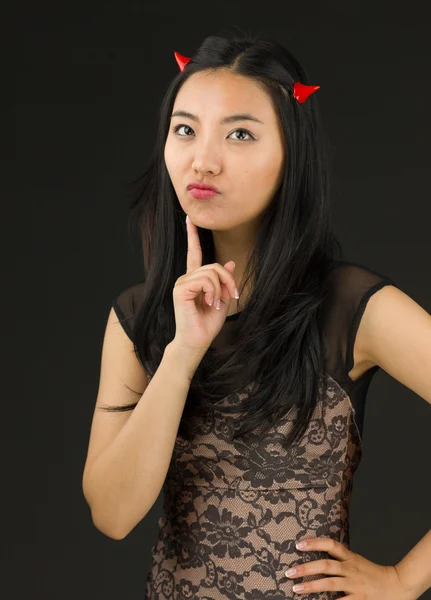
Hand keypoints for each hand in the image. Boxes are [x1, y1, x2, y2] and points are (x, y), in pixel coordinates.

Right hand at [171, 214, 239, 353]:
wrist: (196, 341)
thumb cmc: (207, 324)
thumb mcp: (222, 299)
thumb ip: (225, 281)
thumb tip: (231, 262)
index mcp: (194, 279)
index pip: (193, 253)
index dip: (192, 236)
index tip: (189, 219)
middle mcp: (186, 278)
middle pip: (214, 265)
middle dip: (228, 280)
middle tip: (232, 296)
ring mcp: (181, 282)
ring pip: (211, 272)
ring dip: (221, 289)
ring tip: (216, 304)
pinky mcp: (181, 289)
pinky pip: (205, 280)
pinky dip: (213, 292)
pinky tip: (208, 304)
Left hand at [284, 536, 415, 598]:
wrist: (396, 585)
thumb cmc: (372, 573)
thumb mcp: (356, 560)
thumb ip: (340, 559)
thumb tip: (318, 557)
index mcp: (350, 557)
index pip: (330, 545)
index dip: (314, 543)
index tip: (298, 544)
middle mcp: (350, 568)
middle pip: (325, 565)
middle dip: (306, 568)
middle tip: (289, 572)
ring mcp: (354, 584)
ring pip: (329, 583)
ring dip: (311, 586)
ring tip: (296, 588)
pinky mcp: (359, 599)